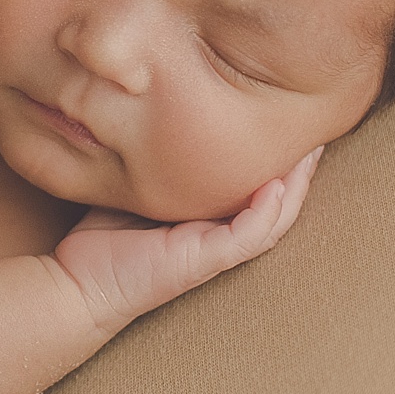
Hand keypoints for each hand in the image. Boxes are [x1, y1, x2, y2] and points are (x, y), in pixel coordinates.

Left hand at [54, 145, 321, 333]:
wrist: (78, 281)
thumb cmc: (103, 237)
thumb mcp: (137, 186)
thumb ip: (155, 162)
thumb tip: (158, 112)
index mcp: (209, 220)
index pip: (256, 189)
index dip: (278, 160)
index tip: (289, 122)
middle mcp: (219, 236)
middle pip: (277, 203)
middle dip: (300, 169)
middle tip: (317, 133)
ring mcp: (215, 251)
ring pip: (272, 220)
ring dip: (295, 187)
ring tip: (311, 153)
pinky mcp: (203, 261)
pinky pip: (246, 237)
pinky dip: (265, 213)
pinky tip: (277, 187)